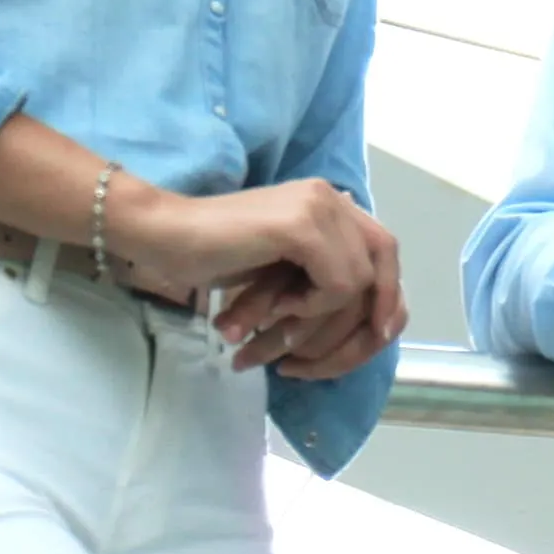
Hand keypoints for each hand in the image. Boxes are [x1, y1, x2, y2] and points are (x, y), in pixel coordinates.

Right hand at [103, 177, 399, 373]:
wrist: (165, 235)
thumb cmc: (215, 255)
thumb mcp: (284, 271)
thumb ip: (325, 278)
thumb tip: (378, 325)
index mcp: (331, 205)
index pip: (386, 252)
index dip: (388, 297)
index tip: (376, 335)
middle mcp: (333, 199)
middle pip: (383, 268)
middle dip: (365, 321)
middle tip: (325, 355)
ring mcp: (319, 206)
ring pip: (359, 284)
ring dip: (319, 319)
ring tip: (277, 325)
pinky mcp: (302, 225)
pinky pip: (337, 285)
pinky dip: (310, 308)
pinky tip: (274, 307)